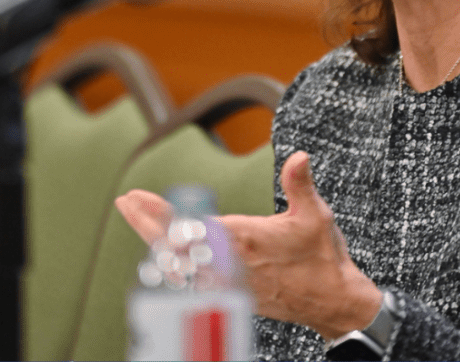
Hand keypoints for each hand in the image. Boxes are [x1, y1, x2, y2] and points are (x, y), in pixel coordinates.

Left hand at [113, 151, 381, 339]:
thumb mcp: (316, 215)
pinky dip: (175, 265)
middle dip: (148, 222)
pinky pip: (194, 280)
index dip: (160, 211)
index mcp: (244, 239)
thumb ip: (301, 184)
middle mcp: (230, 262)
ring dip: (157, 241)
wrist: (334, 302)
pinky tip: (167, 257)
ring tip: (138, 222)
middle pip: (177, 243)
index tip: (138, 197)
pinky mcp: (234, 293)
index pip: (190, 223)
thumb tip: (299, 156)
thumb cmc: (324, 258)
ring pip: (181, 262)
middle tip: (126, 203)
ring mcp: (229, 281)